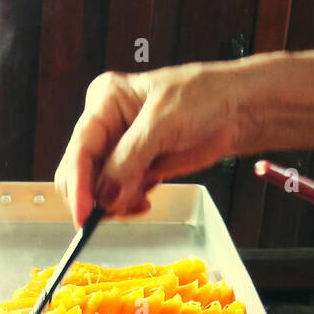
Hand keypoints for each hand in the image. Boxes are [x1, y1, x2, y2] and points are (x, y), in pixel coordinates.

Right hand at [55, 62, 238, 225]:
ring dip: (116, 202)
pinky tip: (145, 200)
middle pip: (80, 173)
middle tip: (118, 209)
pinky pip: (116, 196)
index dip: (78, 185)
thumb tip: (104, 196)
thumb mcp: (163, 123)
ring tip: (144, 195)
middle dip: (97, 195)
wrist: (235, 110)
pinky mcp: (133, 168)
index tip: (83, 214)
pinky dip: (127, 205)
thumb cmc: (203, 99)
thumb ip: (130, 160)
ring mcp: (118, 149)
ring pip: (97, 190)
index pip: (79, 149)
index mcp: (105, 102)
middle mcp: (105, 125)